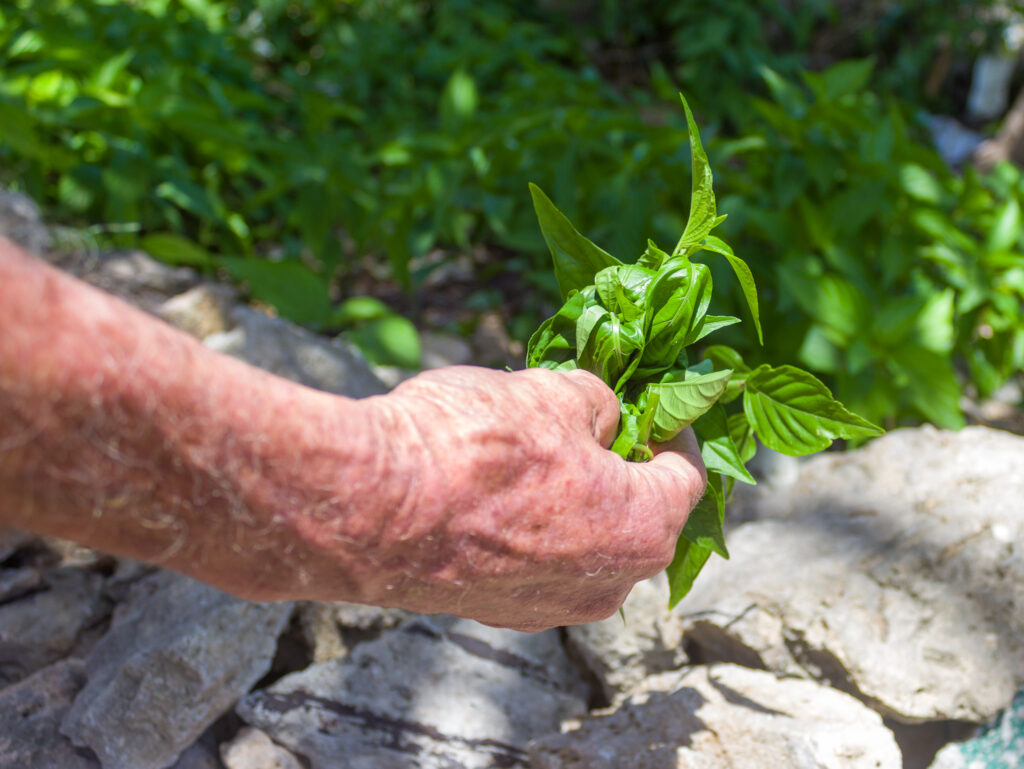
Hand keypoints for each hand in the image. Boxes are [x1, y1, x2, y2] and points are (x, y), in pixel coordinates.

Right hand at [343, 366, 705, 630]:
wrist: (370, 509)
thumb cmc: (474, 446)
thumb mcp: (553, 393)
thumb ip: (598, 404)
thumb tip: (601, 416)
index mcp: (642, 530)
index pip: (686, 476)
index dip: (671, 429)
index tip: (652, 404)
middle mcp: (607, 586)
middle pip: (636, 515)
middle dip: (617, 465)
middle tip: (589, 421)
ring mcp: (551, 608)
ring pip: (583, 542)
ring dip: (572, 499)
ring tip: (533, 451)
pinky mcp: (498, 613)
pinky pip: (536, 563)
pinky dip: (529, 528)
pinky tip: (493, 490)